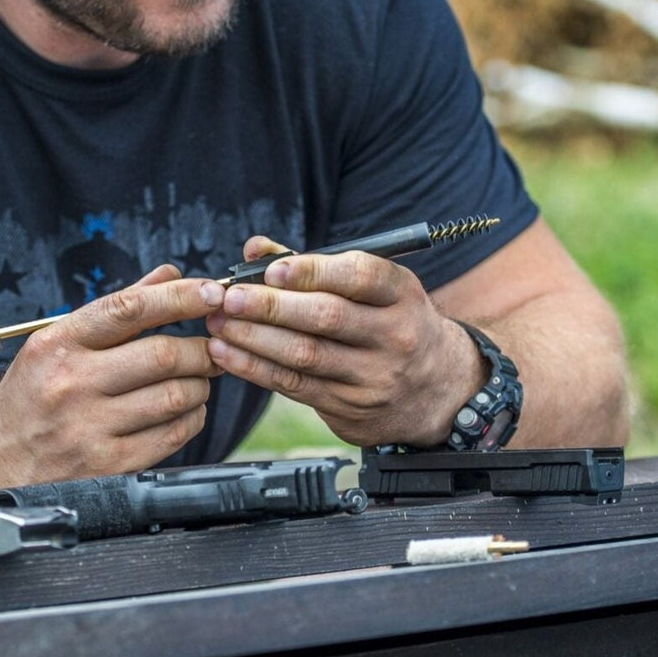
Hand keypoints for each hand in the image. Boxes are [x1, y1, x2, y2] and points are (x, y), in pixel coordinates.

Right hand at [0, 265, 224, 482]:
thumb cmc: (30, 395)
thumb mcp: (57, 341)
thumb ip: (117, 309)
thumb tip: (169, 275)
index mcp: (60, 343)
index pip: (129, 309)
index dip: (179, 297)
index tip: (211, 293)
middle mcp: (72, 383)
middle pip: (162, 355)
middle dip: (201, 349)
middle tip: (212, 347)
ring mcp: (89, 427)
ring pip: (174, 396)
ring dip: (200, 384)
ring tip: (197, 379)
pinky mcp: (107, 466)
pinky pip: (171, 436)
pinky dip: (191, 418)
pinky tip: (186, 410)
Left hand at [205, 237, 482, 447]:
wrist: (440, 390)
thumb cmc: (389, 322)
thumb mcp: (372, 288)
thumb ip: (313, 265)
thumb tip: (256, 248)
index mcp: (400, 294)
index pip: (360, 276)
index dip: (313, 271)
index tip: (272, 269)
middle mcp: (394, 335)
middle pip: (326, 318)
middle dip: (270, 306)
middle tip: (229, 298)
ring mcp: (375, 376)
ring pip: (306, 355)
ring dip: (254, 339)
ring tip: (218, 324)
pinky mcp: (353, 409)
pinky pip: (295, 386)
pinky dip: (256, 368)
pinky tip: (228, 353)